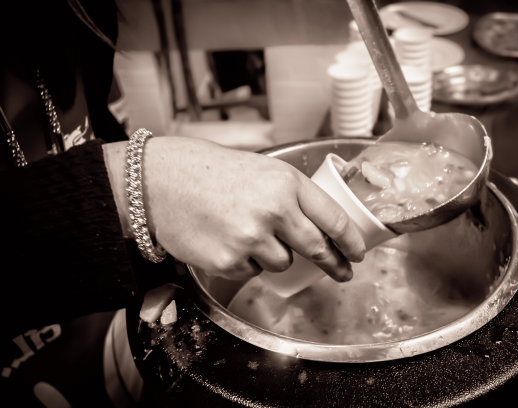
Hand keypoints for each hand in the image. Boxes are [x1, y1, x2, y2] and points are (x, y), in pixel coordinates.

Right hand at [104, 136, 365, 281]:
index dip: (351, 240)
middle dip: (333, 264)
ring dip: (272, 255)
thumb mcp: (260, 168)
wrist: (158, 182)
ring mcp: (251, 239)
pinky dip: (244, 261)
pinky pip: (251, 271)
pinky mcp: (230, 261)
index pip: (334, 217)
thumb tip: (319, 223)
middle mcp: (274, 211)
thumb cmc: (206, 171)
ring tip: (244, 231)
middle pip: (317, 248)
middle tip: (341, 272)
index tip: (358, 252)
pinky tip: (224, 239)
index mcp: (286, 183)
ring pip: (282, 263)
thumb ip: (290, 194)